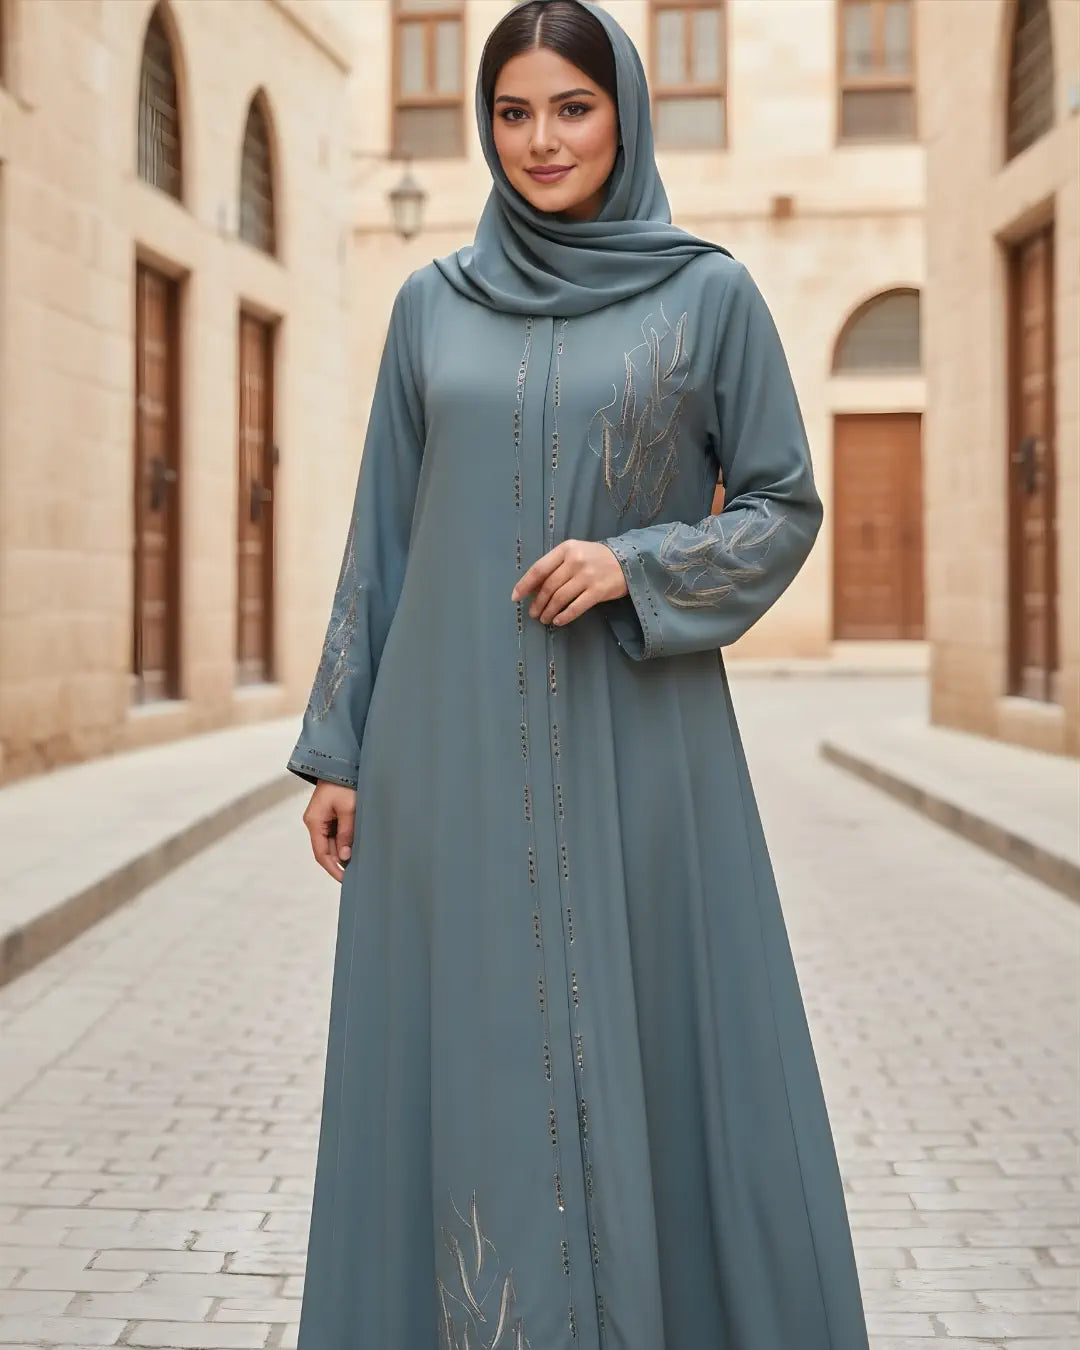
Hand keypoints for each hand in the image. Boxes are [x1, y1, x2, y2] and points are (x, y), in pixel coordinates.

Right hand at [303, 782, 356, 882]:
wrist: (340, 764)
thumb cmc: (344, 784)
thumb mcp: (348, 809)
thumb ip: (346, 833)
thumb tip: (345, 856)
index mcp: (314, 822)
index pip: (321, 853)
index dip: (333, 868)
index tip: (345, 879)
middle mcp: (315, 822)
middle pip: (326, 850)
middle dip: (340, 862)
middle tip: (356, 874)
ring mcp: (321, 820)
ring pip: (332, 843)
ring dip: (343, 852)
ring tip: (359, 862)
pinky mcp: (329, 816)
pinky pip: (335, 834)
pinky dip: (345, 842)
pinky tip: (355, 848)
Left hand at [512, 540, 627, 625]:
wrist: (628, 561)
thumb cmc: (596, 558)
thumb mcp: (575, 553)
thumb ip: (556, 566)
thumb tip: (533, 588)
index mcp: (566, 549)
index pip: (539, 568)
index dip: (525, 584)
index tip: (515, 597)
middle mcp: (575, 561)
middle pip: (548, 587)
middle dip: (537, 603)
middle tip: (533, 613)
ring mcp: (587, 576)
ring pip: (559, 598)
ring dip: (548, 611)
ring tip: (544, 619)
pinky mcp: (598, 591)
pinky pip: (576, 607)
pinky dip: (564, 616)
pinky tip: (558, 621)